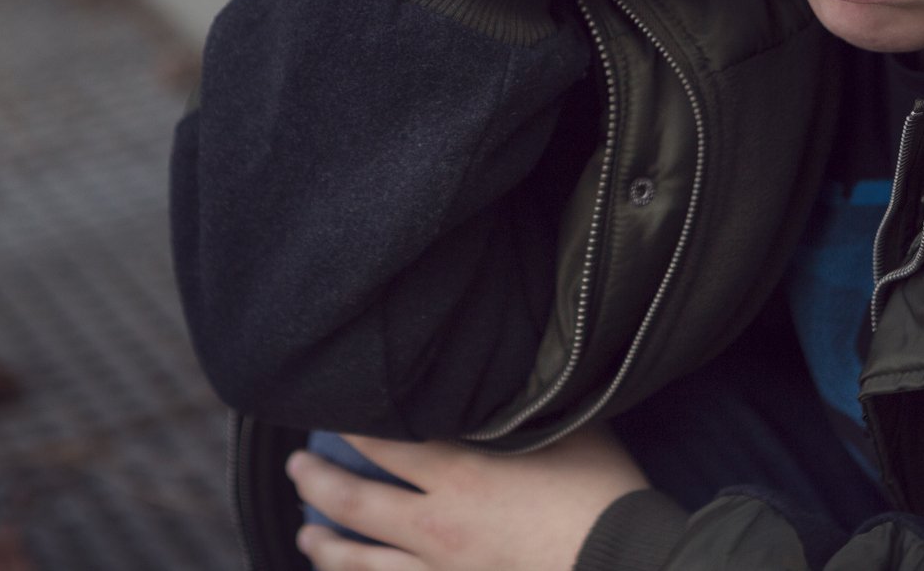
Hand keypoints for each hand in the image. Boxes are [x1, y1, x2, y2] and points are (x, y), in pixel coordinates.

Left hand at [286, 425, 652, 570]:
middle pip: (356, 505)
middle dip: (316, 483)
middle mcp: (439, 528)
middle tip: (296, 467)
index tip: (330, 411)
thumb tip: (506, 371)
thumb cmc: (604, 495)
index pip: (383, 443)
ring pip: (363, 565)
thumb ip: (523, 405)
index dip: (350, 425)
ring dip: (326, 547)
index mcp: (460, 475)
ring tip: (305, 533)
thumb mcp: (567, 429)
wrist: (627, 567)